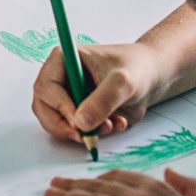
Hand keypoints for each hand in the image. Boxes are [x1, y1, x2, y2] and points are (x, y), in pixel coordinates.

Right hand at [32, 41, 170, 141]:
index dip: (60, 106)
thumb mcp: (123, 82)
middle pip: (43, 107)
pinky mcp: (79, 113)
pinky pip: (75, 130)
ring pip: (56, 122)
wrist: (152, 78)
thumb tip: (80, 123)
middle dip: (64, 126)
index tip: (79, 121)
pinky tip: (116, 124)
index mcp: (63, 59)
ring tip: (109, 127)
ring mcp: (68, 96)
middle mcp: (60, 78)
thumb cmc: (137, 69)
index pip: (46, 86)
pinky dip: (93, 135)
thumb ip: (103, 100)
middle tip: (86, 136)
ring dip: (81, 132)